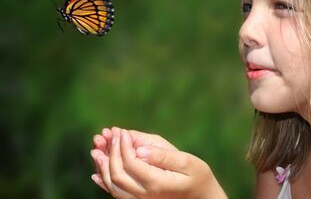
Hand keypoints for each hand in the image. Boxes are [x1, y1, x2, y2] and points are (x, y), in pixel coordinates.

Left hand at [91, 127, 227, 198]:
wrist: (202, 197)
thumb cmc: (197, 176)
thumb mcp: (186, 161)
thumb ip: (163, 156)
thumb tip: (139, 149)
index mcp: (156, 182)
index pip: (131, 162)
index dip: (123, 144)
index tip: (121, 130)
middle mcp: (145, 195)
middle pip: (117, 173)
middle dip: (110, 151)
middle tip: (108, 134)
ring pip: (113, 185)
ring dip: (102, 166)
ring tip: (96, 148)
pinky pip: (117, 194)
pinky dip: (104, 183)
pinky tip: (97, 173)